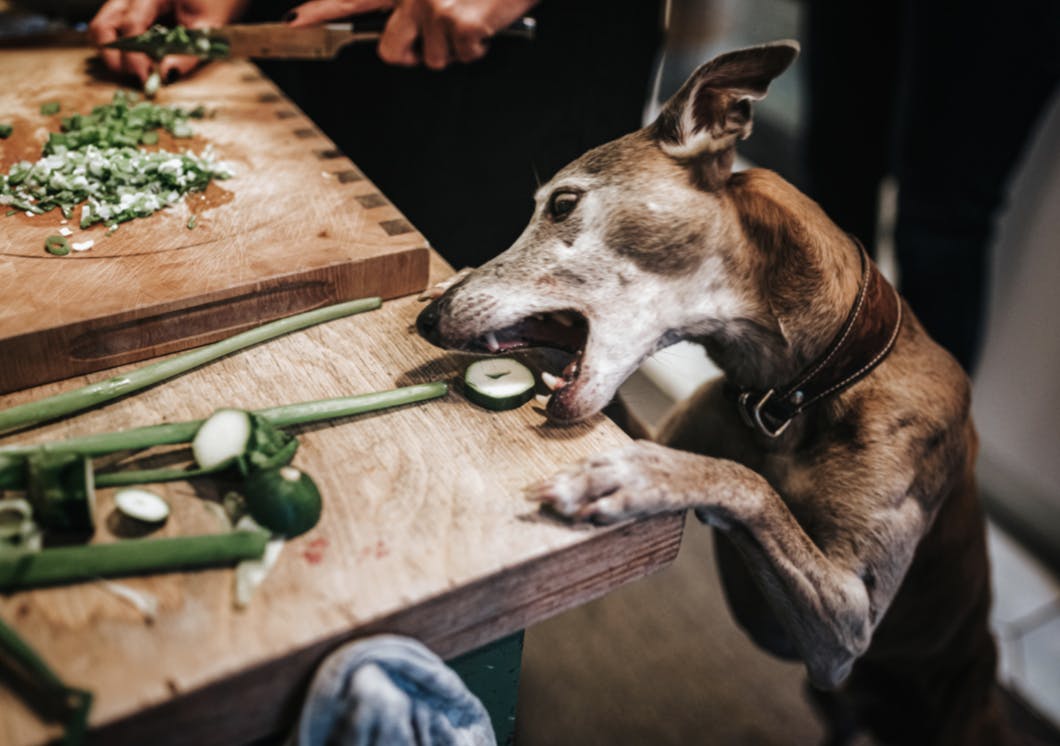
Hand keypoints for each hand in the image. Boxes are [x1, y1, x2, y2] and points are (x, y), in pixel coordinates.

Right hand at [89, 0, 247, 83]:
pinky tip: (141, 62)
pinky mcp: (126, 13)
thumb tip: (166, 74)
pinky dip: (119, 50)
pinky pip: (111, 31)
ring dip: (114, 55)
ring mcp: (125, 3)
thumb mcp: (208, 26)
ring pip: (101, 29)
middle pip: (103, 26)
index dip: (134, 55)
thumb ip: (188, 52)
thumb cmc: (214, 3)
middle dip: (115, 57)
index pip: (130, 24)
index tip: (144, 77)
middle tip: (137, 77)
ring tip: (139, 71)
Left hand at [288, 0, 537, 68]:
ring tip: (472, 15)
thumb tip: (406, 37)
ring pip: (433, 60)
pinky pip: (464, 58)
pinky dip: (479, 48)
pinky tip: (487, 21)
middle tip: (439, 36)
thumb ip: (416, 4)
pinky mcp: (460, 23)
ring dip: (455, 49)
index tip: (293, 21)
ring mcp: (435, 8)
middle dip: (413, 54)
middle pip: (391, 51)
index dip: (319, 10)